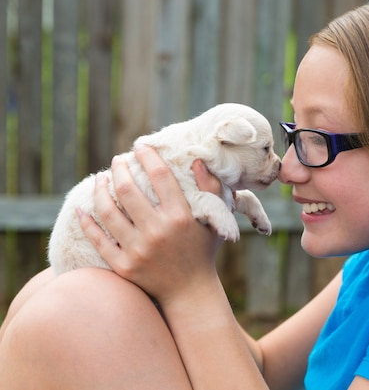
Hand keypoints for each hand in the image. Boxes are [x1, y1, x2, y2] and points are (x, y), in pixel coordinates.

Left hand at [78, 145, 222, 302]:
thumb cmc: (203, 252)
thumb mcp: (214, 220)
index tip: (140, 145)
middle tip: (117, 161)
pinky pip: (98, 239)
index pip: (160, 176)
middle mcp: (158, 232)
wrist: (190, 293)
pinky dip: (87, 222)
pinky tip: (84, 208)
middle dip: (119, 169)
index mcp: (181, 217)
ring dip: (101, 190)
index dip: (148, 156)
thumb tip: (196, 161)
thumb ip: (210, 188)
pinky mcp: (123, 266)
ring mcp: (138, 250)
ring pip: (109, 212)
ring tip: (100, 179)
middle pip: (128, 190)